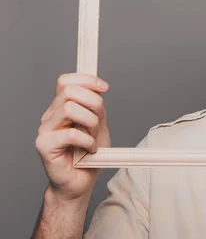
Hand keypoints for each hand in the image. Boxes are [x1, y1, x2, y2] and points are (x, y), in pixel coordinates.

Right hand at [35, 73, 110, 202]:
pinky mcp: (44, 145)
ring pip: (70, 108)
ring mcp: (45, 129)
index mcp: (62, 107)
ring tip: (92, 138)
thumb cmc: (89, 154)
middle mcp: (51, 116)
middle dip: (93, 102)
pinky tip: (89, 150)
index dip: (86, 80)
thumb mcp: (99, 125)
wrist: (80, 182)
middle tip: (98, 121)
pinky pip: (71, 133)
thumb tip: (99, 89)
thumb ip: (96, 107)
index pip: (66, 81)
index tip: (104, 88)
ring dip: (90, 122)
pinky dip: (87, 141)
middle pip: (69, 90)